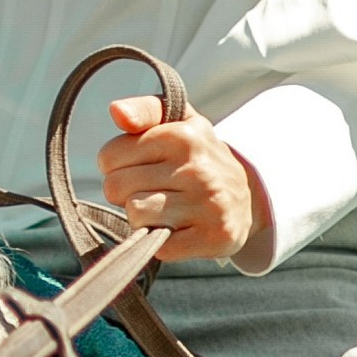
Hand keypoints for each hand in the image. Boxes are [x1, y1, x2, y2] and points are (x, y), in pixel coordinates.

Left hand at [97, 96, 273, 265]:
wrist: (247, 197)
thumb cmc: (197, 157)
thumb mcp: (178, 122)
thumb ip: (144, 110)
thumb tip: (116, 111)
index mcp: (184, 135)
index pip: (109, 156)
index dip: (116, 165)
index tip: (139, 166)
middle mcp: (198, 168)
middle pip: (117, 187)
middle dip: (126, 192)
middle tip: (151, 189)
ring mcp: (208, 205)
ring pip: (135, 215)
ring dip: (143, 217)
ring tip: (164, 208)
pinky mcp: (212, 237)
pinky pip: (158, 246)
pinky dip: (161, 241)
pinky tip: (178, 228)